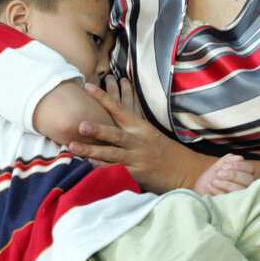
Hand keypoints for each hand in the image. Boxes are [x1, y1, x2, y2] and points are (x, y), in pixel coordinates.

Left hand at [67, 80, 211, 193]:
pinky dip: (102, 169)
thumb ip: (128, 126)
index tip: (88, 86)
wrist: (186, 170)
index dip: (103, 97)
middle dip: (97, 129)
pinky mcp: (137, 174)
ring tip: (72, 146)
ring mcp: (137, 158)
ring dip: (91, 150)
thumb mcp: (148, 133)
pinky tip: (88, 167)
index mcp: (140, 127)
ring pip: (111, 154)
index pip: (120, 108)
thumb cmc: (163, 150)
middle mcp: (138, 141)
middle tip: (79, 125)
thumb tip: (108, 111)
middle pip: (115, 133)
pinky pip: (116, 171)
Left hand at [192, 154, 254, 195]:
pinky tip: (210, 186)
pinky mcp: (232, 206)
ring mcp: (240, 197)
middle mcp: (246, 186)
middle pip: (248, 179)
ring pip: (241, 189)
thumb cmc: (209, 180)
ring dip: (226, 183)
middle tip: (219, 173)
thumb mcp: (216, 168)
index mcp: (244, 175)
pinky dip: (218, 191)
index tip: (225, 165)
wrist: (197, 193)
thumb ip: (227, 161)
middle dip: (233, 174)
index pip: (250, 168)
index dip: (239, 165)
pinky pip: (230, 198)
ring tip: (214, 181)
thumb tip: (240, 158)